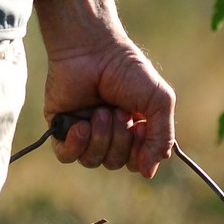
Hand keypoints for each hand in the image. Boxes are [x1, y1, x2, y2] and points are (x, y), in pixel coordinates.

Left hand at [35, 0, 175, 178]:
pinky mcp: (61, 128)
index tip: (139, 126)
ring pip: (92, 161)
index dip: (139, 151)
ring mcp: (84, 132)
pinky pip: (67, 156)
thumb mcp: (158, 101)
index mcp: (132, 129)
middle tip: (117, 110)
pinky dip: (76, 144)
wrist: (93, 50)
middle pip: (115, 163)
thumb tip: (149, 173)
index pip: (136, 162)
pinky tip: (80, 125)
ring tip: (100, 110)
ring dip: (100, 136)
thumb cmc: (128, 71)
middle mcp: (108, 134)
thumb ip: (161, 137)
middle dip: (119, 138)